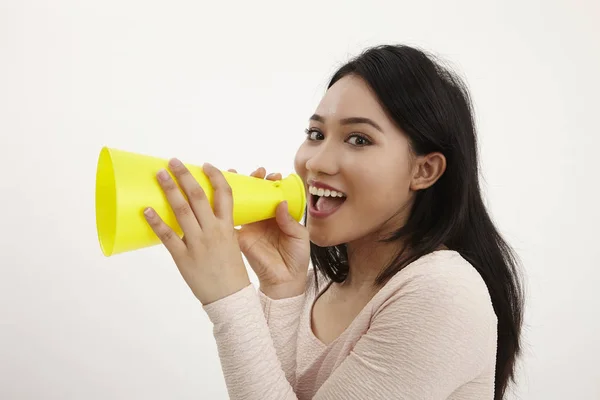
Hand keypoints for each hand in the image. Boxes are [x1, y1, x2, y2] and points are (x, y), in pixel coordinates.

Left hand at [144, 158, 249, 304]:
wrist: (230, 297)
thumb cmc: (232, 270)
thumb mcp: (232, 242)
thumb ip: (219, 226)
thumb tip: (200, 212)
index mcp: (228, 227)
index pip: (224, 194)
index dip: (216, 176)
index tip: (205, 165)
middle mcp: (213, 231)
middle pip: (198, 197)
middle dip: (185, 176)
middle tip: (172, 162)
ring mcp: (198, 244)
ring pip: (181, 211)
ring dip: (169, 190)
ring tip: (160, 175)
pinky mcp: (184, 257)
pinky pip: (167, 237)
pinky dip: (156, 222)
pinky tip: (146, 209)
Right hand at [228, 167, 309, 298]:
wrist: (285, 281)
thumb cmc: (296, 258)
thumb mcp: (299, 236)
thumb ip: (290, 220)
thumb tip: (281, 202)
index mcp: (277, 215)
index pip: (272, 194)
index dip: (271, 182)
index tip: (273, 175)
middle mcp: (262, 218)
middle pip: (255, 194)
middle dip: (254, 180)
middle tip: (257, 173)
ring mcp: (250, 226)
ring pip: (242, 203)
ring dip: (238, 189)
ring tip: (236, 175)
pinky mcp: (240, 237)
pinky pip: (230, 221)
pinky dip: (224, 209)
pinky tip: (219, 196)